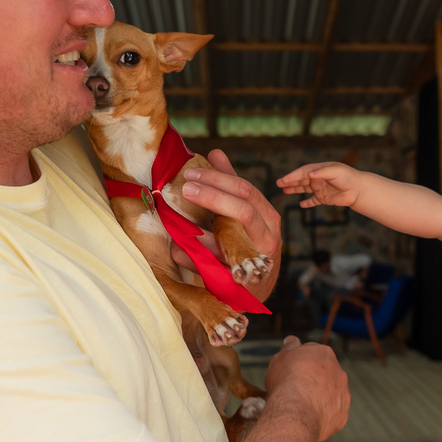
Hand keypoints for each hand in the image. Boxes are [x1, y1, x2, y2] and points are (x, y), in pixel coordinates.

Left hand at [181, 149, 281, 300]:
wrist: (256, 288)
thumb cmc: (248, 243)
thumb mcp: (245, 214)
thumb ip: (231, 186)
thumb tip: (216, 153)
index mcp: (267, 216)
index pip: (245, 190)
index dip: (217, 179)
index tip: (191, 172)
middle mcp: (266, 236)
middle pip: (243, 211)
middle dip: (212, 197)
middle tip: (185, 187)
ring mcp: (256, 260)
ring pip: (230, 242)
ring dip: (199, 232)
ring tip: (175, 219)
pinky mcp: (241, 282)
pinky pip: (214, 269)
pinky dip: (193, 259)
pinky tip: (176, 249)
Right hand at [264, 335, 349, 441]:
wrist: (295, 412)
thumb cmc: (286, 383)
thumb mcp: (281, 357)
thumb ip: (289, 347)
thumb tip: (292, 340)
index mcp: (324, 354)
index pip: (313, 354)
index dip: (300, 363)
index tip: (291, 372)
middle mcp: (339, 371)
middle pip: (325, 373)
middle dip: (313, 379)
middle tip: (296, 389)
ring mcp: (343, 393)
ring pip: (331, 393)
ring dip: (320, 396)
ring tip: (303, 405)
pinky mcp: (343, 413)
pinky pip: (333, 412)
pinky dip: (324, 413)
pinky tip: (310, 416)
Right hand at [276, 162, 361, 208]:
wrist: (359, 189)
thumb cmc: (348, 177)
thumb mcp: (335, 171)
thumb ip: (322, 172)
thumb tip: (309, 174)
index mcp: (319, 170)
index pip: (302, 173)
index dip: (292, 176)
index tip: (283, 180)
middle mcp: (318, 179)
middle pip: (301, 180)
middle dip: (290, 182)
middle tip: (278, 184)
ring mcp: (320, 188)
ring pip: (304, 189)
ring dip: (295, 190)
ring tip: (284, 191)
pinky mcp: (324, 198)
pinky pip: (313, 201)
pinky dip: (307, 203)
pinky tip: (301, 205)